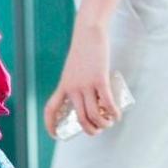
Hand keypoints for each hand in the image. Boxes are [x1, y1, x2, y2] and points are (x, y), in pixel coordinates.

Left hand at [43, 21, 118, 137]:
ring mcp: (86, 84)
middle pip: (79, 118)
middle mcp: (72, 88)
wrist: (89, 33)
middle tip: (98, 130)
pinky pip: (107, 103)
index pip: (51, 109)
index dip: (50, 125)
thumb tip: (89, 99)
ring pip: (93, 114)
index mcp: (63, 86)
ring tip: (109, 123)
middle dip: (90, 130)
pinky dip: (113, 113)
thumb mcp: (73, 70)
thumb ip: (76, 83)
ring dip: (103, 124)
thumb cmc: (83, 51)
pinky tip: (117, 116)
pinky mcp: (100, 79)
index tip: (55, 135)